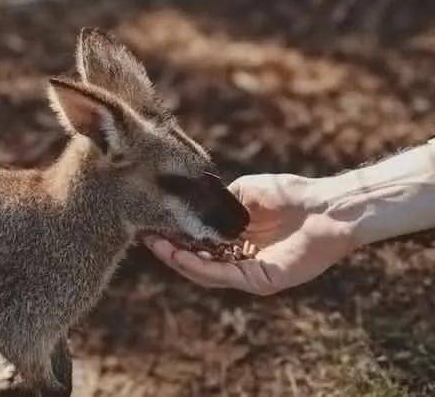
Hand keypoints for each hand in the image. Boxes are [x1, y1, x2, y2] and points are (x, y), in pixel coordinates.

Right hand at [145, 174, 356, 294]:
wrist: (325, 206)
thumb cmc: (290, 194)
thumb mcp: (244, 192)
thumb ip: (220, 202)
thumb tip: (193, 205)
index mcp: (238, 238)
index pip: (200, 243)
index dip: (177, 236)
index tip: (154, 225)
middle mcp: (240, 257)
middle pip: (198, 260)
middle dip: (171, 250)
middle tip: (147, 238)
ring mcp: (249, 271)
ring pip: (205, 272)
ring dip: (178, 260)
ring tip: (156, 245)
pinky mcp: (259, 280)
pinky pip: (222, 276)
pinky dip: (199, 266)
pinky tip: (179, 254)